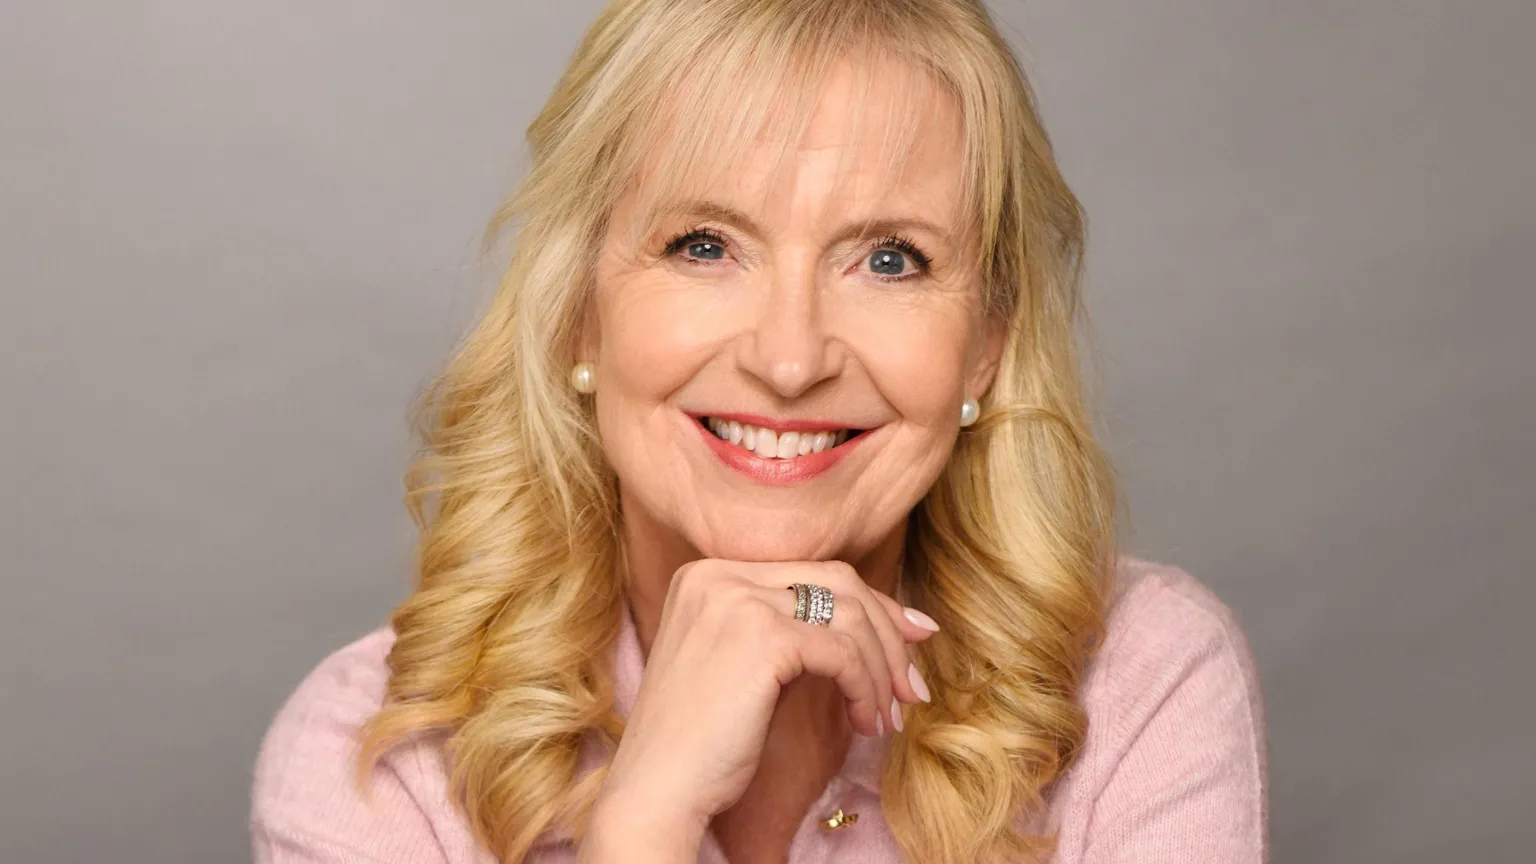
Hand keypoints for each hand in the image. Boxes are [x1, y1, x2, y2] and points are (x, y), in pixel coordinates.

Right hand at [583, 560, 937, 858]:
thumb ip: (793, 632)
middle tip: (911, 685)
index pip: (812, 573)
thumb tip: (886, 621)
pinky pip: (842, 652)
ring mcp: (737, 600)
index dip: (872, 605)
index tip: (911, 640)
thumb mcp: (744, 668)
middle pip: (838, 582)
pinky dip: (866, 688)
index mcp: (708, 575)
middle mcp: (718, 575)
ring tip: (888, 715)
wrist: (657, 791)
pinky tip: (866, 723)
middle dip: (888, 632)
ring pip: (850, 616)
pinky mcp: (761, 636)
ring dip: (882, 670)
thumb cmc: (700, 745)